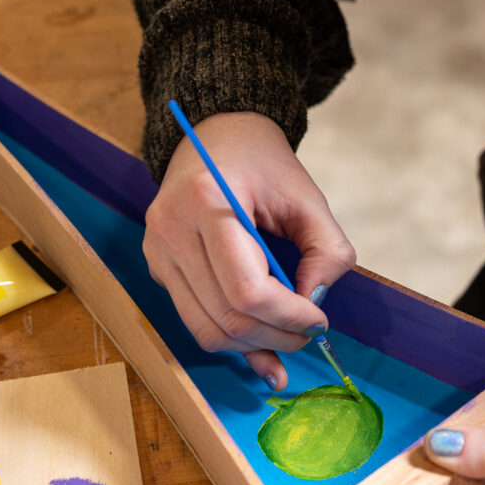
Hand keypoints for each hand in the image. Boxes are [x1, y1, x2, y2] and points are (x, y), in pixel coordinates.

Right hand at [143, 112, 355, 389]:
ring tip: (289, 337)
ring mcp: (158, 252)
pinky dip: (234, 339)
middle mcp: (171, 229)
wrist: (217, 138)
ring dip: (255, 345)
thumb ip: (327, 253)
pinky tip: (262, 346)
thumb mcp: (310, 200)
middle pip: (226, 316)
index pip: (246, 290)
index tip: (319, 319)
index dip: (288, 316)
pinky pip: (195, 322)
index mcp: (208, 202)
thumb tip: (314, 306)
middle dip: (277, 336)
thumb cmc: (265, 166)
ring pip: (206, 330)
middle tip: (311, 333)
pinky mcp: (158, 268)